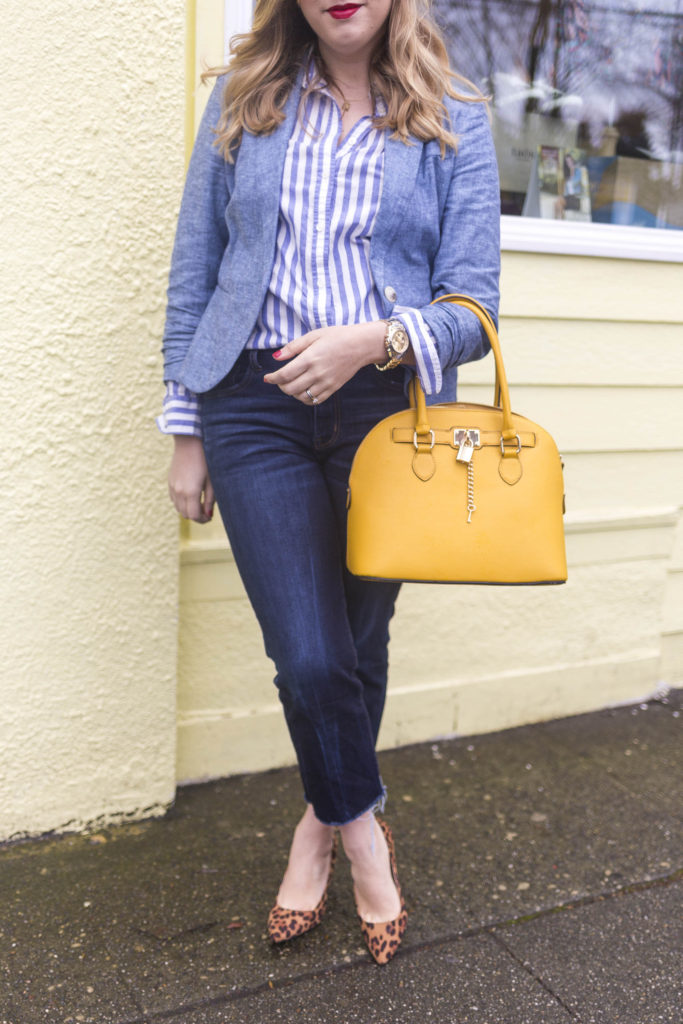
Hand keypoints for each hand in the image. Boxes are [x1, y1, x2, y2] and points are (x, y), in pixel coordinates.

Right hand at [167, 435, 214, 522]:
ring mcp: (172, 487)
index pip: (194, 515)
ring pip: (178, 508)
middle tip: (206, 512)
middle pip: (185, 514)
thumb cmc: (206, 459)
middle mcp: (179, 491)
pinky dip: (181, 503)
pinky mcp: (170, 482)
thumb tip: (208, 514)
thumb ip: (210, 499)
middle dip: (196, 516)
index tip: (210, 516)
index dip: (203, 520)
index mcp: (191, 492)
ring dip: (188, 510)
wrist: (190, 442)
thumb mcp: (212, 481)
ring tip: (200, 504)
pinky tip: (191, 497)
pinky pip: (174, 499)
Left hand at [262, 322, 387, 403]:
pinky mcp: (333, 388)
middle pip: (290, 389)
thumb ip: (293, 347)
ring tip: (291, 384)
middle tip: (279, 379)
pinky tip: (303, 390)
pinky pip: (315, 401)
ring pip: (301, 397)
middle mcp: (317, 373)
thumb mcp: (313, 335)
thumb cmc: (337, 336)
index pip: (284, 374)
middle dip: (280, 386)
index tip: (267, 378)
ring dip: (292, 393)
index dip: (272, 378)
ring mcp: (326, 383)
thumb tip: (276, 356)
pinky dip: (305, 398)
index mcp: (310, 358)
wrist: (361, 345)